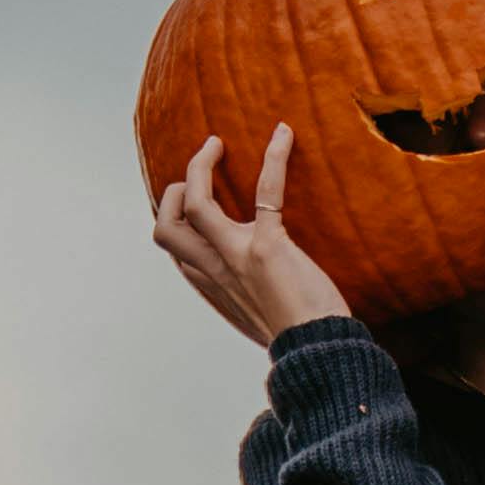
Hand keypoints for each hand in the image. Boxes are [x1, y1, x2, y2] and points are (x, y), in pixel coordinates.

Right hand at [153, 128, 354, 344]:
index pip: (173, 244)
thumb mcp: (252, 312)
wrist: (318, 350)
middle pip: (165, 224)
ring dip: (200, 166)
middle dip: (175, 190)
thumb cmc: (296, 333)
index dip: (174, 214)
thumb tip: (249, 280)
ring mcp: (237, 256)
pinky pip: (265, 192)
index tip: (195, 196)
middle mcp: (214, 268)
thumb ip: (241, 289)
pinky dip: (273, 158)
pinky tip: (283, 135)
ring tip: (216, 144)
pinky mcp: (268, 247)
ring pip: (194, 204)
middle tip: (201, 167)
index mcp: (209, 283)